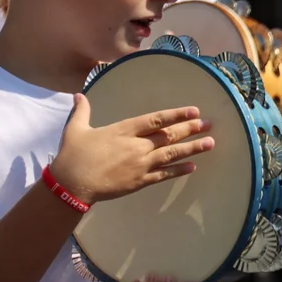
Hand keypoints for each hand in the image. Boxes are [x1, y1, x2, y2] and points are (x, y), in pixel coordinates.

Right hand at [48, 94, 213, 204]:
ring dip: (192, 148)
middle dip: (191, 129)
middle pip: (169, 135)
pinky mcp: (139, 181)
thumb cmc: (72, 156)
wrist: (71, 185)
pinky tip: (193, 166)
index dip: (177, 114)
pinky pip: (164, 174)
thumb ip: (82, 111)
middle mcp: (137, 145)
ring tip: (210, 143)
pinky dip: (179, 170)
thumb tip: (79, 96)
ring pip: (172, 154)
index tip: (194, 110)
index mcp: (124, 130)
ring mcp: (140, 164)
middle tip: (209, 124)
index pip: (156, 119)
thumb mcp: (76, 129)